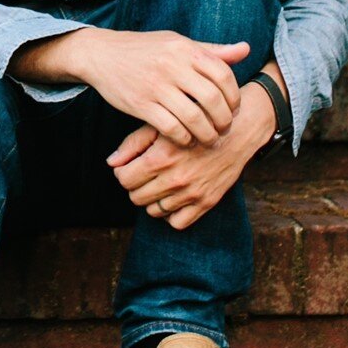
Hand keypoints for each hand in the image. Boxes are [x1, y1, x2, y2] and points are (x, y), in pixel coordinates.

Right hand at [79, 29, 249, 147]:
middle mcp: (172, 66)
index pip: (223, 75)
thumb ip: (211, 50)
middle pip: (212, 99)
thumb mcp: (177, 42)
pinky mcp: (140, 104)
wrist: (102, 54)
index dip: (234, 96)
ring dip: (206, 134)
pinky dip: (184, 138)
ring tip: (209, 139)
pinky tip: (186, 139)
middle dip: (224, 119)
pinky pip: (170, 127)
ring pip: (193, 117)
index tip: (233, 108)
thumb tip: (246, 50)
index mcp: (184, 49)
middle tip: (224, 129)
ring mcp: (155, 86)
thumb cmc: (144, 49)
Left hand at [108, 85, 275, 228]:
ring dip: (152, 199)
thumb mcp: (160, 126)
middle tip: (144, 175)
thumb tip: (111, 163)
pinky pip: (177, 222)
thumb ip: (132, 144)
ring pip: (154, 211)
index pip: (124, 179)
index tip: (130, 166)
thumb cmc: (193, 124)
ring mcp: (192, 193)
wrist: (235, 131)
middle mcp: (175, 179)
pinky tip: (172, 197)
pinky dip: (170, 214)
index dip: (123, 172)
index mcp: (160, 158)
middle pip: (136, 197)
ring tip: (159, 183)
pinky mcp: (207, 202)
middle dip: (135, 186)